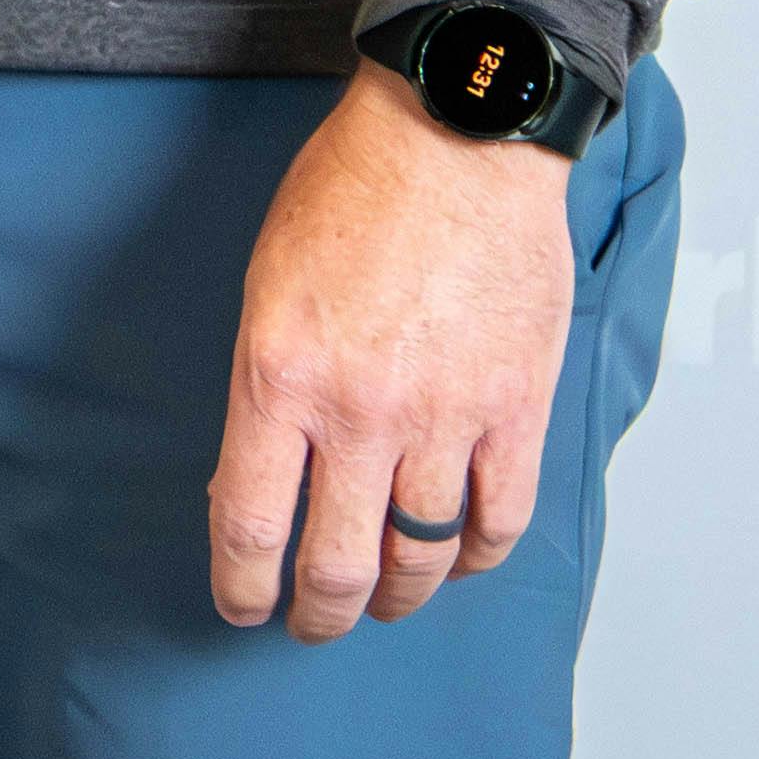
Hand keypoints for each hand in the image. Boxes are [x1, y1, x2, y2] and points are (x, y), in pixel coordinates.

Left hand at [207, 69, 579, 638]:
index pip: (250, 522)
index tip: (240, 605)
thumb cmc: (353, 190)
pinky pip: (501, 520)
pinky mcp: (518, 409)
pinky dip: (478, 557)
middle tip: (310, 623)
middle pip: (339, 564)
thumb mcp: (267, 282)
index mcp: (280, 375)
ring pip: (423, 555)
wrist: (458, 135)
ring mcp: (447, 416)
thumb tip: (265, 474)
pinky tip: (457, 557)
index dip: (241, 585)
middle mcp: (361, 411)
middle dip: (318, 613)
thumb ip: (267, 385)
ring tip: (383, 601)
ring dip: (398, 594)